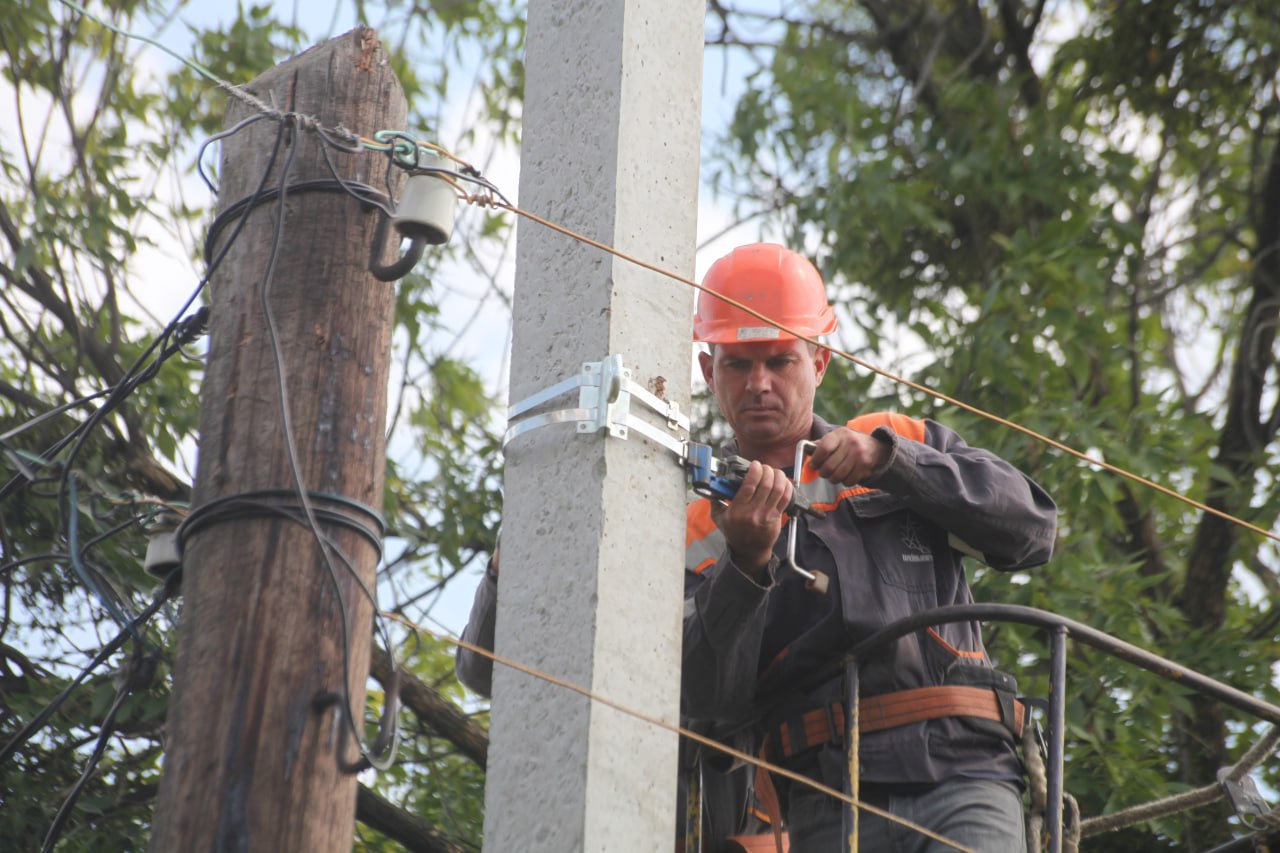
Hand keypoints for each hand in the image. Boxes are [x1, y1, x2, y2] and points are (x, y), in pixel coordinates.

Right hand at [709, 460, 791, 581]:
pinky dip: (787, 487)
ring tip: (774, 472)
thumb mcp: (718, 518)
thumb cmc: (734, 532)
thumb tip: (713, 486)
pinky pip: (786, 498)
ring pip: (778, 490)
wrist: (749, 550)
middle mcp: (753, 512)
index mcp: (738, 510)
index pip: (749, 485)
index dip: (755, 470)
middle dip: (767, 471)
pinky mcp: (776, 517)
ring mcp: (767, 515)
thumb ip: (715, 501)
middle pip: (766, 485)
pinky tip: (783, 481)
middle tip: (765, 467)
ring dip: (778, 476)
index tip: (755, 464)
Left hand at [808, 427, 889, 486]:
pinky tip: (845, 475)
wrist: (877, 447)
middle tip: (823, 472)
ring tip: (833, 475)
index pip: (823, 448)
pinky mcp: (865, 468)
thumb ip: (821, 444)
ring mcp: (859, 456)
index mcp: (840, 435)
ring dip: (832, 479)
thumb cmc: (849, 443)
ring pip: (837, 476)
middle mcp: (850, 444)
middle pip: (829, 466)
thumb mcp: (837, 437)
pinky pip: (848, 481)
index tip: (813, 464)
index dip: (815, 459)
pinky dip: (844, 481)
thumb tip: (804, 450)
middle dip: (823, 472)